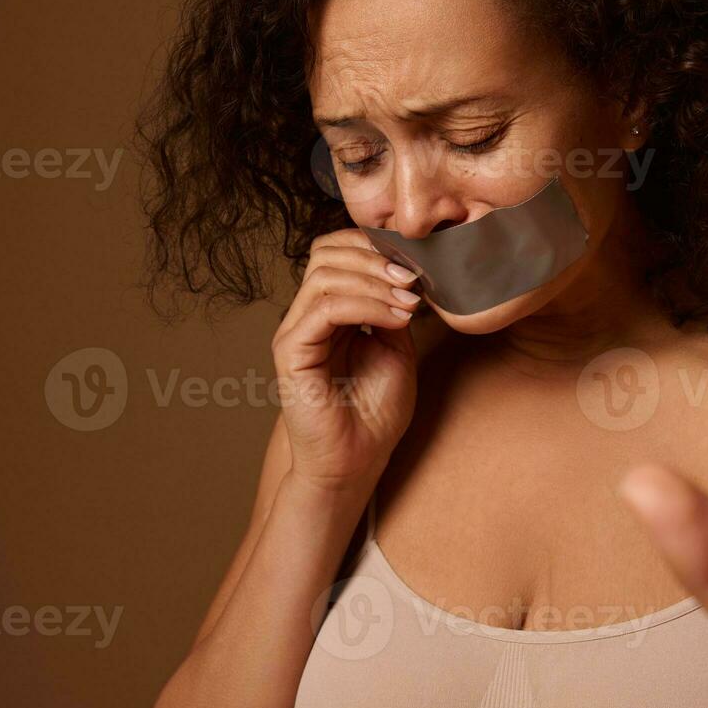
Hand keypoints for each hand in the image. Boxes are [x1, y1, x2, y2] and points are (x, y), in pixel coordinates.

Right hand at [272, 229, 421, 491]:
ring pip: (325, 274)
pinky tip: (396, 318)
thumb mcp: (397, 348)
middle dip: (375, 257)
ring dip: (374, 281)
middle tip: (412, 279)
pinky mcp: (291, 352)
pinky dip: (365, 305)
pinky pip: (324, 309)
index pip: (338, 252)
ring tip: (408, 301)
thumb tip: (405, 274)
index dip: (374, 247)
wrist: (358, 461)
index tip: (416, 265)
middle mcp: (307, 315)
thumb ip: (393, 309)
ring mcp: (296, 331)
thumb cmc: (375, 413)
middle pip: (326, 252)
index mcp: (329, 310)